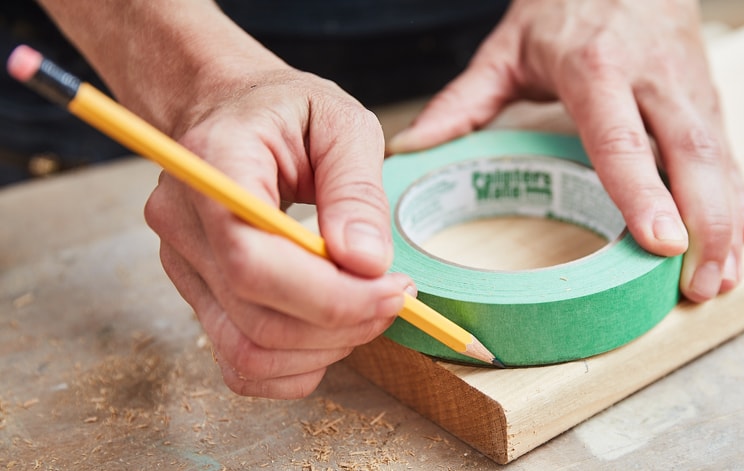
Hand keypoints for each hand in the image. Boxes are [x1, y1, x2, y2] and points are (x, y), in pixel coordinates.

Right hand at [145, 68, 410, 398]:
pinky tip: (332, 329)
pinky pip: (240, 362)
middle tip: (396, 296)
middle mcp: (184, 222)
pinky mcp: (198, 294)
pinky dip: (296, 365)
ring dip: (325, 348)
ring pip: (247, 351)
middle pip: (254, 316)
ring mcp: (183, 265)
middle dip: (343, 323)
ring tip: (369, 307)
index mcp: (214, 165)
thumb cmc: (287, 110)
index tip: (393, 289)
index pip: (252, 261)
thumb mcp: (342, 123)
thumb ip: (356, 190)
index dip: (329, 294)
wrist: (232, 111)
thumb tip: (367, 263)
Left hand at [389, 0, 743, 301]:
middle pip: (690, 155)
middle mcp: (652, 79)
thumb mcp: (508, 47)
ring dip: (726, 221)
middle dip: (702, 224)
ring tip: (720, 280)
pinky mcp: (707, 95)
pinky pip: (730, 151)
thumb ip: (464, 101)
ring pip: (720, 158)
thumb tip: (411, 148)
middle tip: (699, 285)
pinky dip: (738, 197)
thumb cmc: (563, 5)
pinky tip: (739, 237)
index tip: (660, 244)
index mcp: (595, 69)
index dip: (643, 193)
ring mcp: (687, 87)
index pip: (620, 140)